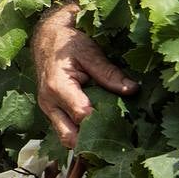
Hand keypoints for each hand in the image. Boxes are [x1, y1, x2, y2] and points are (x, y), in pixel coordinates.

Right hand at [32, 1, 135, 147]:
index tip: (123, 121)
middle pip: (70, 137)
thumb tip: (132, 89)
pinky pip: (64, 129)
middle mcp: (49, 103)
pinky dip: (80, 131)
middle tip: (115, 135)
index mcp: (58, 87)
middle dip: (91, 141)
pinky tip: (97, 126)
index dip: (103, 121)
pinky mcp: (51, 110)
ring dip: (85, 138)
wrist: (46, 37)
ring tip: (108, 133)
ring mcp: (48, 109)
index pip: (82, 116)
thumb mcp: (90, 53)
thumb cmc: (68, 42)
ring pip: (65, 137)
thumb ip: (109, 73)